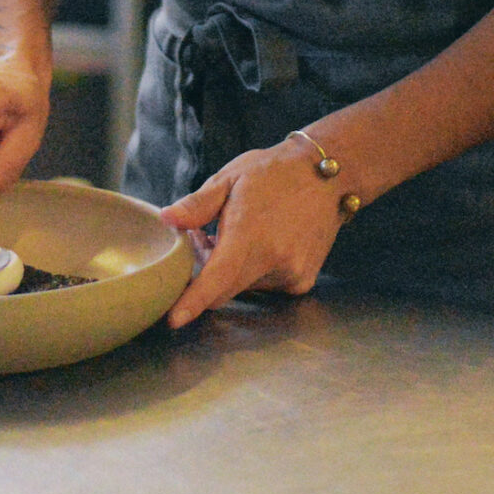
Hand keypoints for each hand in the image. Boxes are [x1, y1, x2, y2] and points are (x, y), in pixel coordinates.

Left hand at [158, 138, 352, 329]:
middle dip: (204, 276)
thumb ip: (197, 205)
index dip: (193, 303)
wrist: (327, 176)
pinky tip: (257, 243)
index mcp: (250, 234)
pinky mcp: (301, 282)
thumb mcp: (230, 178)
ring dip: (229, 271)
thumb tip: (166, 219)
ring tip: (232, 233)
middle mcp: (274, 261)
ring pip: (243, 287)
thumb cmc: (274, 172)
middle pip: (224, 290)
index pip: (217, 280)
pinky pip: (263, 285)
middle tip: (200, 239)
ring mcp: (291, 275)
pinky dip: (252, 271)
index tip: (174, 320)